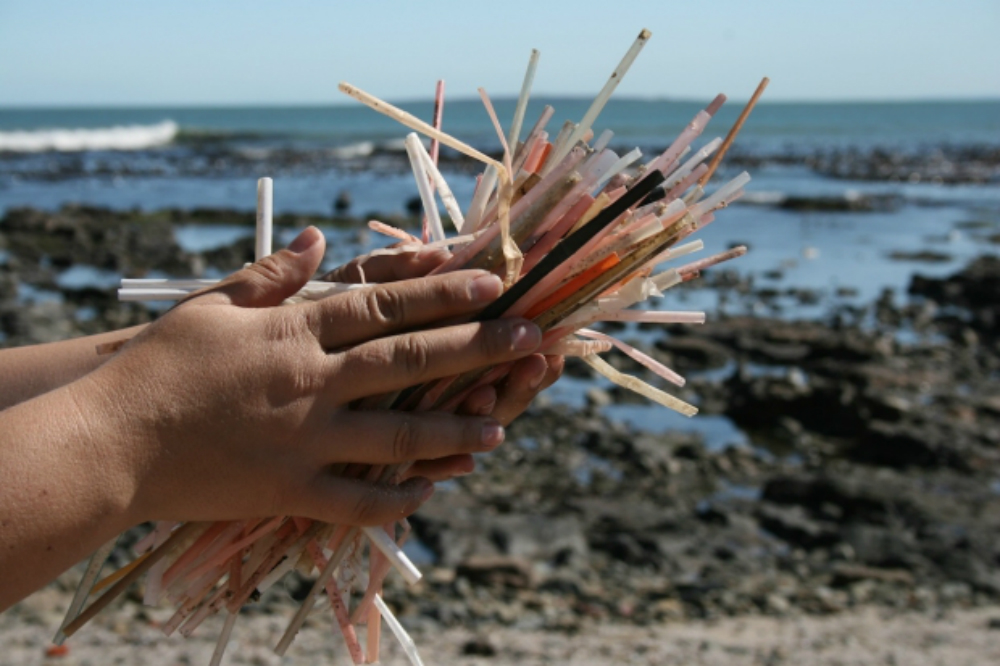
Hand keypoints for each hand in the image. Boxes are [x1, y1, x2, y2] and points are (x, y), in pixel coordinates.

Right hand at [76, 227, 542, 527]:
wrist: (111, 440)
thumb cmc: (159, 366)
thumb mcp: (213, 306)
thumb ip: (273, 276)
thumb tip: (320, 238)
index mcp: (296, 331)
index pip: (386, 304)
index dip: (445, 290)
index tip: (494, 280)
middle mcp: (312, 382)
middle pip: (410, 359)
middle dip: (477, 346)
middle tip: (530, 338)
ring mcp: (305, 440)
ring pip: (398, 433)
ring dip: (455, 429)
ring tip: (500, 428)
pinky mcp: (289, 490)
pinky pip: (357, 499)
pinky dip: (398, 498)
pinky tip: (432, 492)